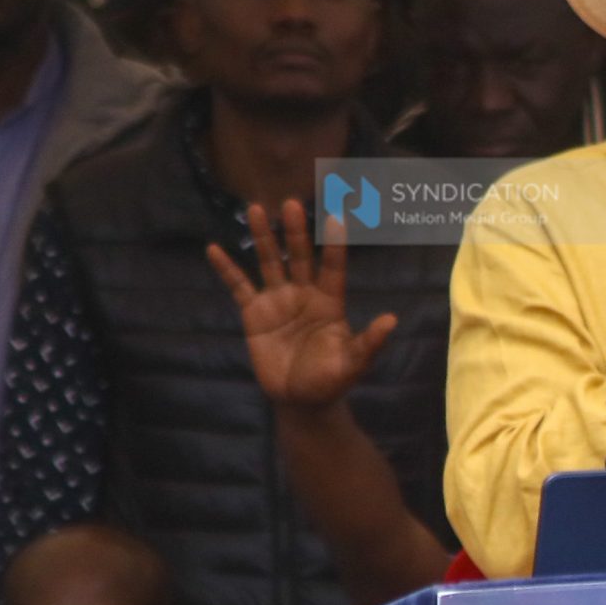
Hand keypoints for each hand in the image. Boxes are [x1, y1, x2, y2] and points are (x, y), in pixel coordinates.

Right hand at [207, 199, 397, 412]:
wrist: (300, 401)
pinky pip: (239, 287)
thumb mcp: (353, 363)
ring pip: (269, 262)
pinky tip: (214, 248)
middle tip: (292, 203)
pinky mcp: (254, 314)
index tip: (337, 217)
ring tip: (256, 209)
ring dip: (263, 237)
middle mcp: (303, 294)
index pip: (333, 268)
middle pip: (299, 256)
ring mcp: (278, 301)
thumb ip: (369, 342)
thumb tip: (391, 320)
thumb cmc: (331, 381)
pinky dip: (227, 269)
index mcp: (329, 302)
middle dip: (296, 231)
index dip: (334, 245)